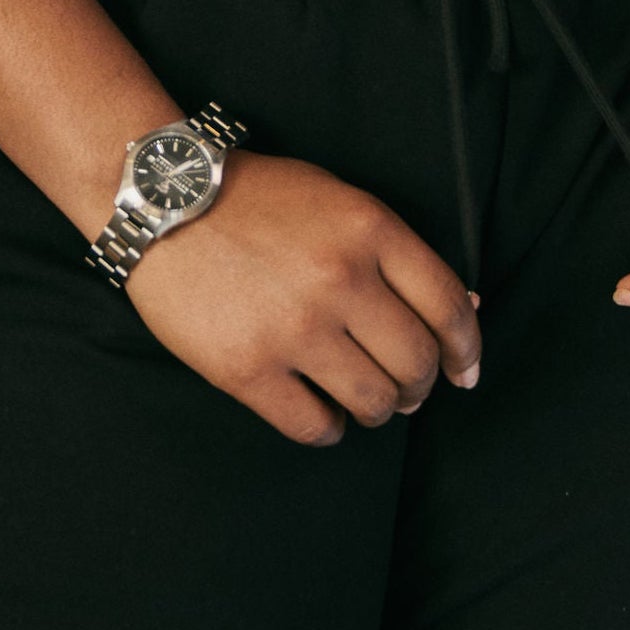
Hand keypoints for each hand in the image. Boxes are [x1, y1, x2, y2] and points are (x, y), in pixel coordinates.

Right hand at [125, 151, 481, 445]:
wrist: (163, 203)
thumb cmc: (256, 199)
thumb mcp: (338, 200)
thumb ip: (396, 253)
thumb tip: (463, 312)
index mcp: (368, 228)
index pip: (446, 306)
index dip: (466, 349)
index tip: (465, 371)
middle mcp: (339, 278)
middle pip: (416, 362)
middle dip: (419, 385)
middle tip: (406, 387)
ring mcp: (293, 328)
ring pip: (373, 402)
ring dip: (376, 409)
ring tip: (361, 398)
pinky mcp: (247, 369)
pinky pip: (314, 427)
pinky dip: (328, 430)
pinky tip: (319, 413)